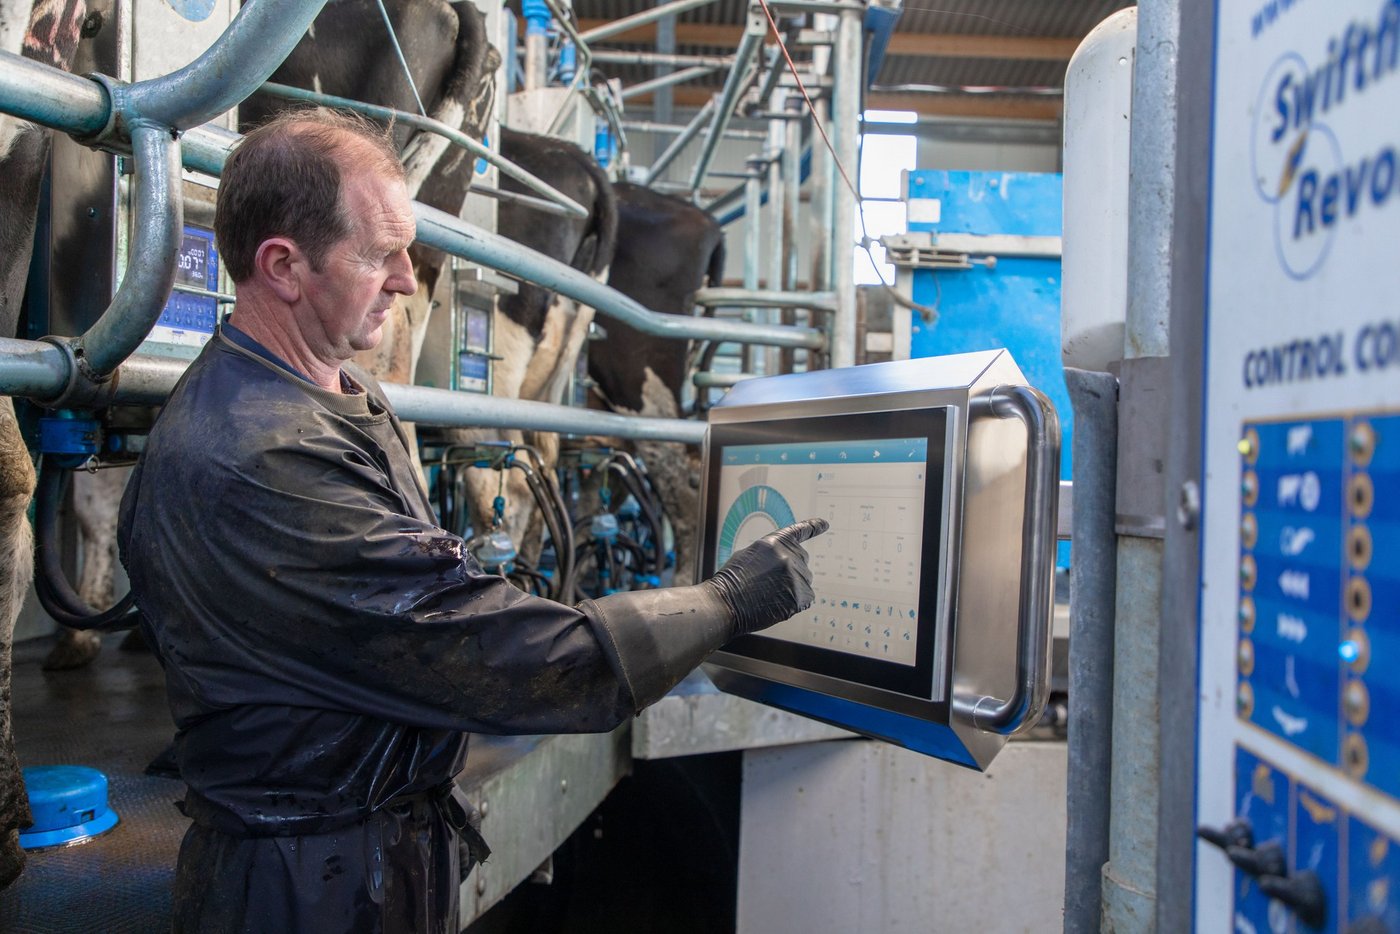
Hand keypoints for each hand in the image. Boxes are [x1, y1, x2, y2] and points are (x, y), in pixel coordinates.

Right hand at [705, 518, 828, 634]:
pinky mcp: (800, 596)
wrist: (726, 604)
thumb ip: (772, 554)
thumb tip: (787, 563)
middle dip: (791, 568)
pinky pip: (807, 598)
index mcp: (774, 542)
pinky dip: (796, 601)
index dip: (814, 526)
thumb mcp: (749, 556)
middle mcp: (788, 556)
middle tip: (772, 582)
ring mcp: (796, 577)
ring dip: (793, 586)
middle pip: (802, 560)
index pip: (799, 531)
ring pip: (805, 580)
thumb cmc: (731, 582)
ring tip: (771, 595)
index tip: (825, 524)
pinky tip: (779, 604)